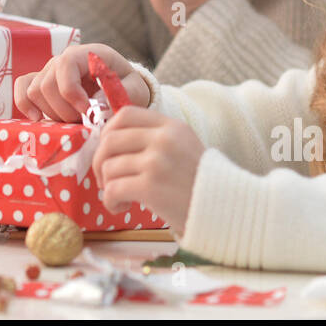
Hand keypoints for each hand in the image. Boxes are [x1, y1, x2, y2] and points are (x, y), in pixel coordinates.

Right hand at [12, 43, 150, 122]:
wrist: (121, 88)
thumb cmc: (127, 87)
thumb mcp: (134, 90)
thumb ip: (119, 96)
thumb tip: (96, 107)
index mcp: (87, 54)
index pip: (66, 64)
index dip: (71, 91)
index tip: (87, 111)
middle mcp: (63, 59)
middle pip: (47, 83)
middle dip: (64, 109)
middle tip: (82, 122)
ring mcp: (49, 70)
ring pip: (34, 91)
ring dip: (51, 113)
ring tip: (72, 122)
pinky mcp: (40, 83)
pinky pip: (22, 88)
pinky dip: (25, 104)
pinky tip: (38, 118)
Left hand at [91, 108, 203, 232]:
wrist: (225, 211)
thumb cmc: (200, 184)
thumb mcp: (183, 147)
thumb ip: (154, 139)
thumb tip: (108, 141)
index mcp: (171, 126)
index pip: (125, 115)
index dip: (107, 132)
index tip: (109, 151)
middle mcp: (163, 139)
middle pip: (109, 140)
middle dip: (99, 161)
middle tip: (106, 179)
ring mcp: (156, 162)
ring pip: (108, 166)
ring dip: (107, 186)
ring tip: (120, 198)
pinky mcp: (150, 187)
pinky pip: (112, 189)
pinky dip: (110, 201)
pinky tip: (120, 208)